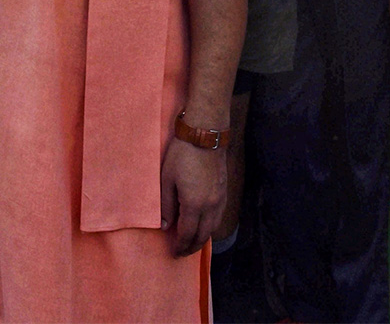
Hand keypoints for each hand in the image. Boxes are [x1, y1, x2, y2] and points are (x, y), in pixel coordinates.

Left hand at [160, 136, 225, 256]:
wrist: (205, 135)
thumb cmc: (182, 154)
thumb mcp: (167, 179)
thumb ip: (165, 205)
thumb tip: (165, 226)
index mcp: (194, 204)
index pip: (187, 233)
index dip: (181, 245)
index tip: (174, 252)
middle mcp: (210, 206)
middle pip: (203, 235)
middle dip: (192, 247)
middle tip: (182, 252)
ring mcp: (220, 199)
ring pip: (213, 228)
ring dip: (203, 238)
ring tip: (192, 243)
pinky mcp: (224, 192)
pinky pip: (218, 217)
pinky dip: (210, 226)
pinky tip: (204, 226)